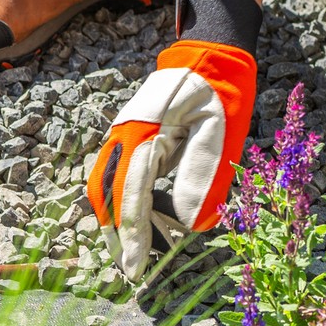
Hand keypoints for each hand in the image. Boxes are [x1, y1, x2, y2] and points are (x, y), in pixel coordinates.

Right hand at [86, 39, 256, 279]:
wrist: (210, 56)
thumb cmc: (220, 93)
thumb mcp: (220, 134)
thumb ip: (202, 176)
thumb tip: (189, 224)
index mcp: (145, 132)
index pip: (131, 193)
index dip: (132, 234)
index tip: (134, 268)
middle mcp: (123, 133)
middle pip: (106, 194)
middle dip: (116, 235)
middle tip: (131, 269)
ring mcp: (122, 134)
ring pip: (105, 187)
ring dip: (115, 222)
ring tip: (134, 252)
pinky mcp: (128, 138)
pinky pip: (116, 177)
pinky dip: (122, 204)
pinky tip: (139, 224)